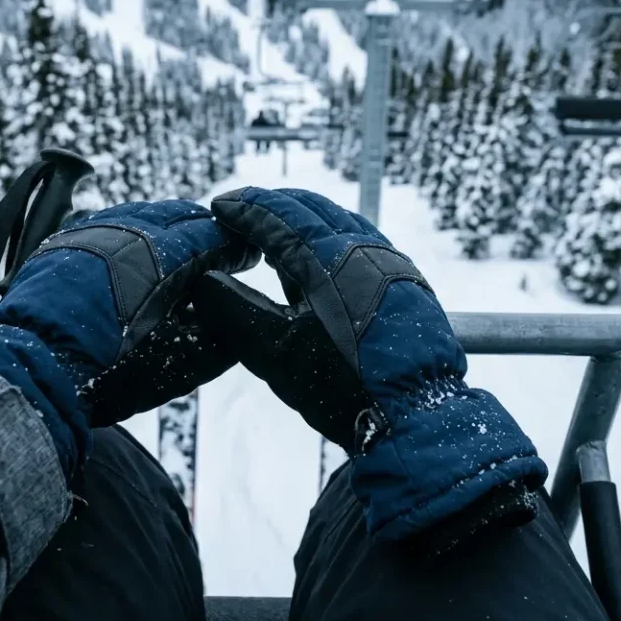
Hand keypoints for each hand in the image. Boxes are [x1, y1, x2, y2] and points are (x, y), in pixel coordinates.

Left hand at [0, 199, 259, 426]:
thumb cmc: (108, 374)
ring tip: (181, 254)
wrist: (35, 369)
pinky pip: (112, 224)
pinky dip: (133, 234)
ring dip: (169, 229)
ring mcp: (94, 229)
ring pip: (144, 215)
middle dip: (203, 233)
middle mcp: (128, 231)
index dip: (232, 245)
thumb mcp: (175, 365)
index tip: (246, 255)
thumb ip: (215, 338)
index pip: (209, 235)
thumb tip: (236, 313)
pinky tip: (136, 257)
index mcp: (160, 256)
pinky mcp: (67, 237)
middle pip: (179, 217)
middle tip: (220, 253)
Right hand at [193, 187, 547, 548]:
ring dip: (300, 218)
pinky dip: (327, 237)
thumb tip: (203, 279)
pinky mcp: (405, 281)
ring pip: (338, 221)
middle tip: (240, 211)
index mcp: (328, 259)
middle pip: (310, 207)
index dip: (244, 207)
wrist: (417, 415)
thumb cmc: (342, 386)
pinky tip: (315, 261)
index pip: (277, 215)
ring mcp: (389, 262)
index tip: (218, 206)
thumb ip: (232, 310)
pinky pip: (359, 240)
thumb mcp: (273, 352)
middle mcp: (363, 249)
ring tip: (271, 232)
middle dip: (271, 205)